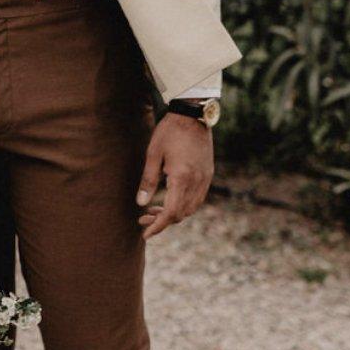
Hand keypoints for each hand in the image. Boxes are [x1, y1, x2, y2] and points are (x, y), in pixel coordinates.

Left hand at [135, 112, 213, 239]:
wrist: (193, 115)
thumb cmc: (170, 132)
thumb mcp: (153, 154)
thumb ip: (148, 180)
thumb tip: (141, 204)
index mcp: (182, 178)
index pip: (171, 213)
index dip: (157, 226)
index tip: (145, 234)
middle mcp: (197, 182)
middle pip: (181, 214)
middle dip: (162, 221)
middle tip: (143, 220)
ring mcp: (205, 179)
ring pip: (191, 208)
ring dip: (173, 213)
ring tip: (153, 211)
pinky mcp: (208, 174)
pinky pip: (197, 198)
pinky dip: (183, 204)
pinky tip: (169, 199)